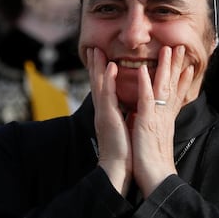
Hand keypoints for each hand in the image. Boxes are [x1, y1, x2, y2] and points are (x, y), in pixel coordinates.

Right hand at [88, 47, 130, 194]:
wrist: (117, 170)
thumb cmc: (122, 152)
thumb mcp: (122, 129)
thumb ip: (121, 117)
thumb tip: (126, 109)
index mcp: (106, 114)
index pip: (102, 88)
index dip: (100, 72)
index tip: (99, 56)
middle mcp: (102, 111)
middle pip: (97, 83)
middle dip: (94, 65)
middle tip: (92, 47)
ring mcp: (103, 113)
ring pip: (99, 85)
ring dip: (98, 66)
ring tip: (97, 50)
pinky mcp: (108, 118)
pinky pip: (108, 95)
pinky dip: (109, 79)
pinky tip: (111, 66)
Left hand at [131, 45, 193, 196]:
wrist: (156, 179)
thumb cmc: (153, 163)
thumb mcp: (156, 139)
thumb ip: (155, 126)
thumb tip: (149, 119)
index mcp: (166, 119)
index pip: (176, 95)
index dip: (182, 80)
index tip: (188, 66)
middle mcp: (165, 115)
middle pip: (173, 85)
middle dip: (177, 65)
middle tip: (181, 47)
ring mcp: (157, 118)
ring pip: (163, 87)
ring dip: (165, 67)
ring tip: (168, 50)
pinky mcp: (148, 123)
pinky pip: (147, 100)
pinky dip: (146, 85)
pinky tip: (145, 72)